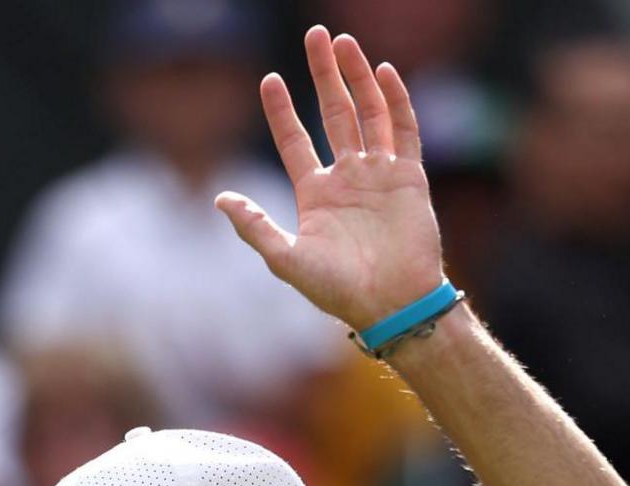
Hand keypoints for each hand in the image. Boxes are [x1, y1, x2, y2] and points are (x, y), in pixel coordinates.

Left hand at [216, 27, 446, 330]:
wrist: (392, 305)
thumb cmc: (339, 290)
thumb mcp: (286, 259)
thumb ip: (255, 227)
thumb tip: (219, 197)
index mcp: (315, 194)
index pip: (295, 140)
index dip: (281, 110)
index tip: (269, 78)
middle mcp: (347, 178)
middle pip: (333, 114)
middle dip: (324, 75)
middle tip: (317, 35)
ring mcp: (380, 175)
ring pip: (368, 114)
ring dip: (357, 78)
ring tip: (345, 43)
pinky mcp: (410, 178)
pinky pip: (403, 131)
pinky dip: (396, 101)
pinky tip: (384, 72)